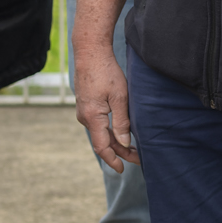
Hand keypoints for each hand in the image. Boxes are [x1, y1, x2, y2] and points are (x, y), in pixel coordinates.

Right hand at [74, 42, 138, 171]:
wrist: (90, 53)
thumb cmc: (106, 72)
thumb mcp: (119, 97)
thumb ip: (121, 122)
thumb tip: (124, 143)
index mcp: (93, 117)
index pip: (102, 147)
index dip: (113, 160)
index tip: (122, 169)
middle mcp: (85, 117)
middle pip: (102, 141)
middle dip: (119, 152)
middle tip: (138, 158)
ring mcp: (84, 111)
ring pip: (100, 132)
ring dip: (115, 141)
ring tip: (133, 148)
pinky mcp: (86, 105)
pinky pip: (98, 123)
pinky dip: (109, 131)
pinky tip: (120, 132)